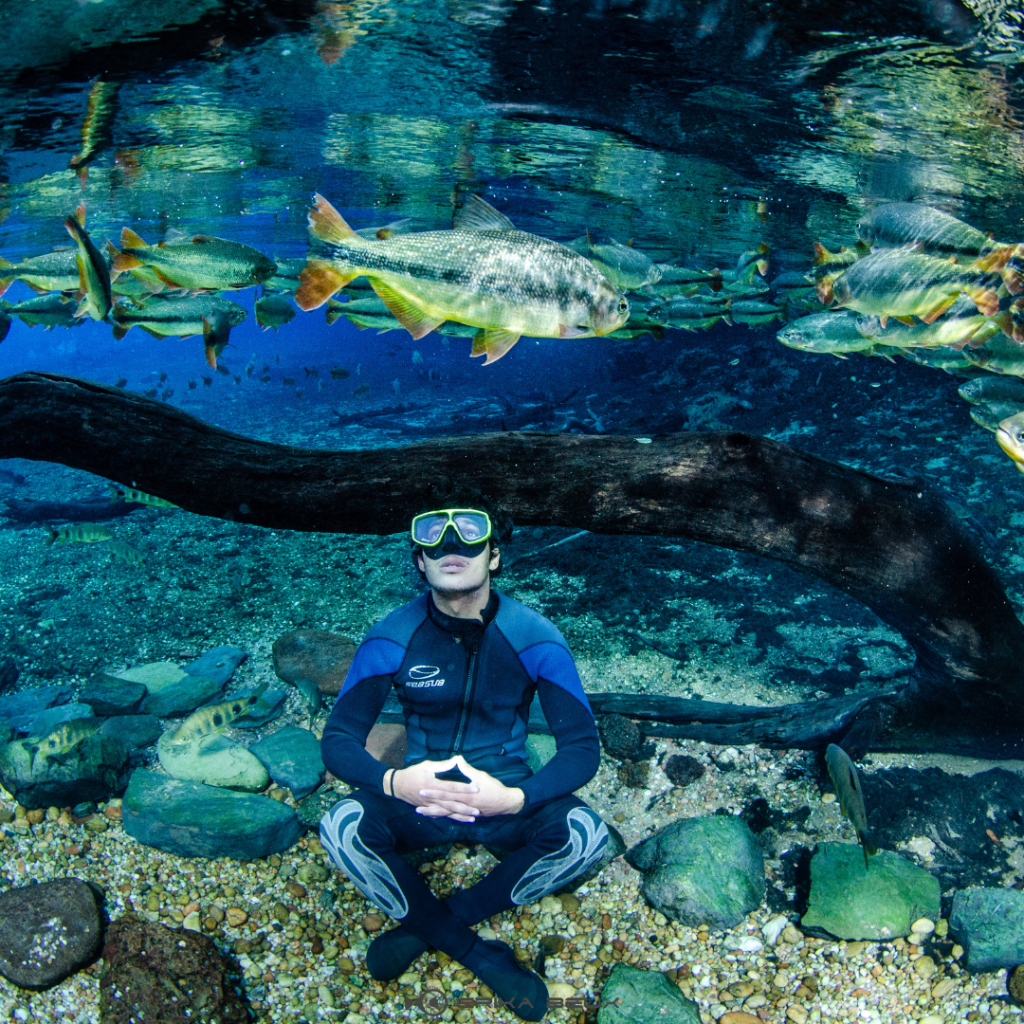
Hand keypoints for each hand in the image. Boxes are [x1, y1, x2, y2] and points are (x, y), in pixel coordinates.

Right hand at [392, 757, 480, 821]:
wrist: (397, 786)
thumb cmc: (412, 773)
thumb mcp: (427, 766)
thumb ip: (442, 765)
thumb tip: (456, 759)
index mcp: (433, 785)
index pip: (452, 787)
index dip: (465, 788)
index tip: (476, 788)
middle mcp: (432, 797)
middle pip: (451, 803)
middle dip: (465, 808)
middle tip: (478, 810)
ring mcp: (430, 805)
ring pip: (447, 812)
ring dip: (460, 816)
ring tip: (472, 818)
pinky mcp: (428, 809)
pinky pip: (441, 815)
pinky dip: (450, 818)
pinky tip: (459, 820)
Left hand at [407, 755, 523, 820]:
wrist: (506, 803)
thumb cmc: (494, 788)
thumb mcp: (481, 776)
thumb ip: (467, 769)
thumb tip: (458, 758)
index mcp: (464, 796)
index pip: (446, 793)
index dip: (433, 792)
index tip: (422, 790)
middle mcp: (463, 805)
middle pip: (443, 806)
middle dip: (429, 805)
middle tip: (416, 805)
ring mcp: (465, 812)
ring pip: (446, 814)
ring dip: (433, 813)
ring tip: (421, 813)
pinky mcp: (468, 814)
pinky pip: (453, 817)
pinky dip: (444, 817)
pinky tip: (436, 816)